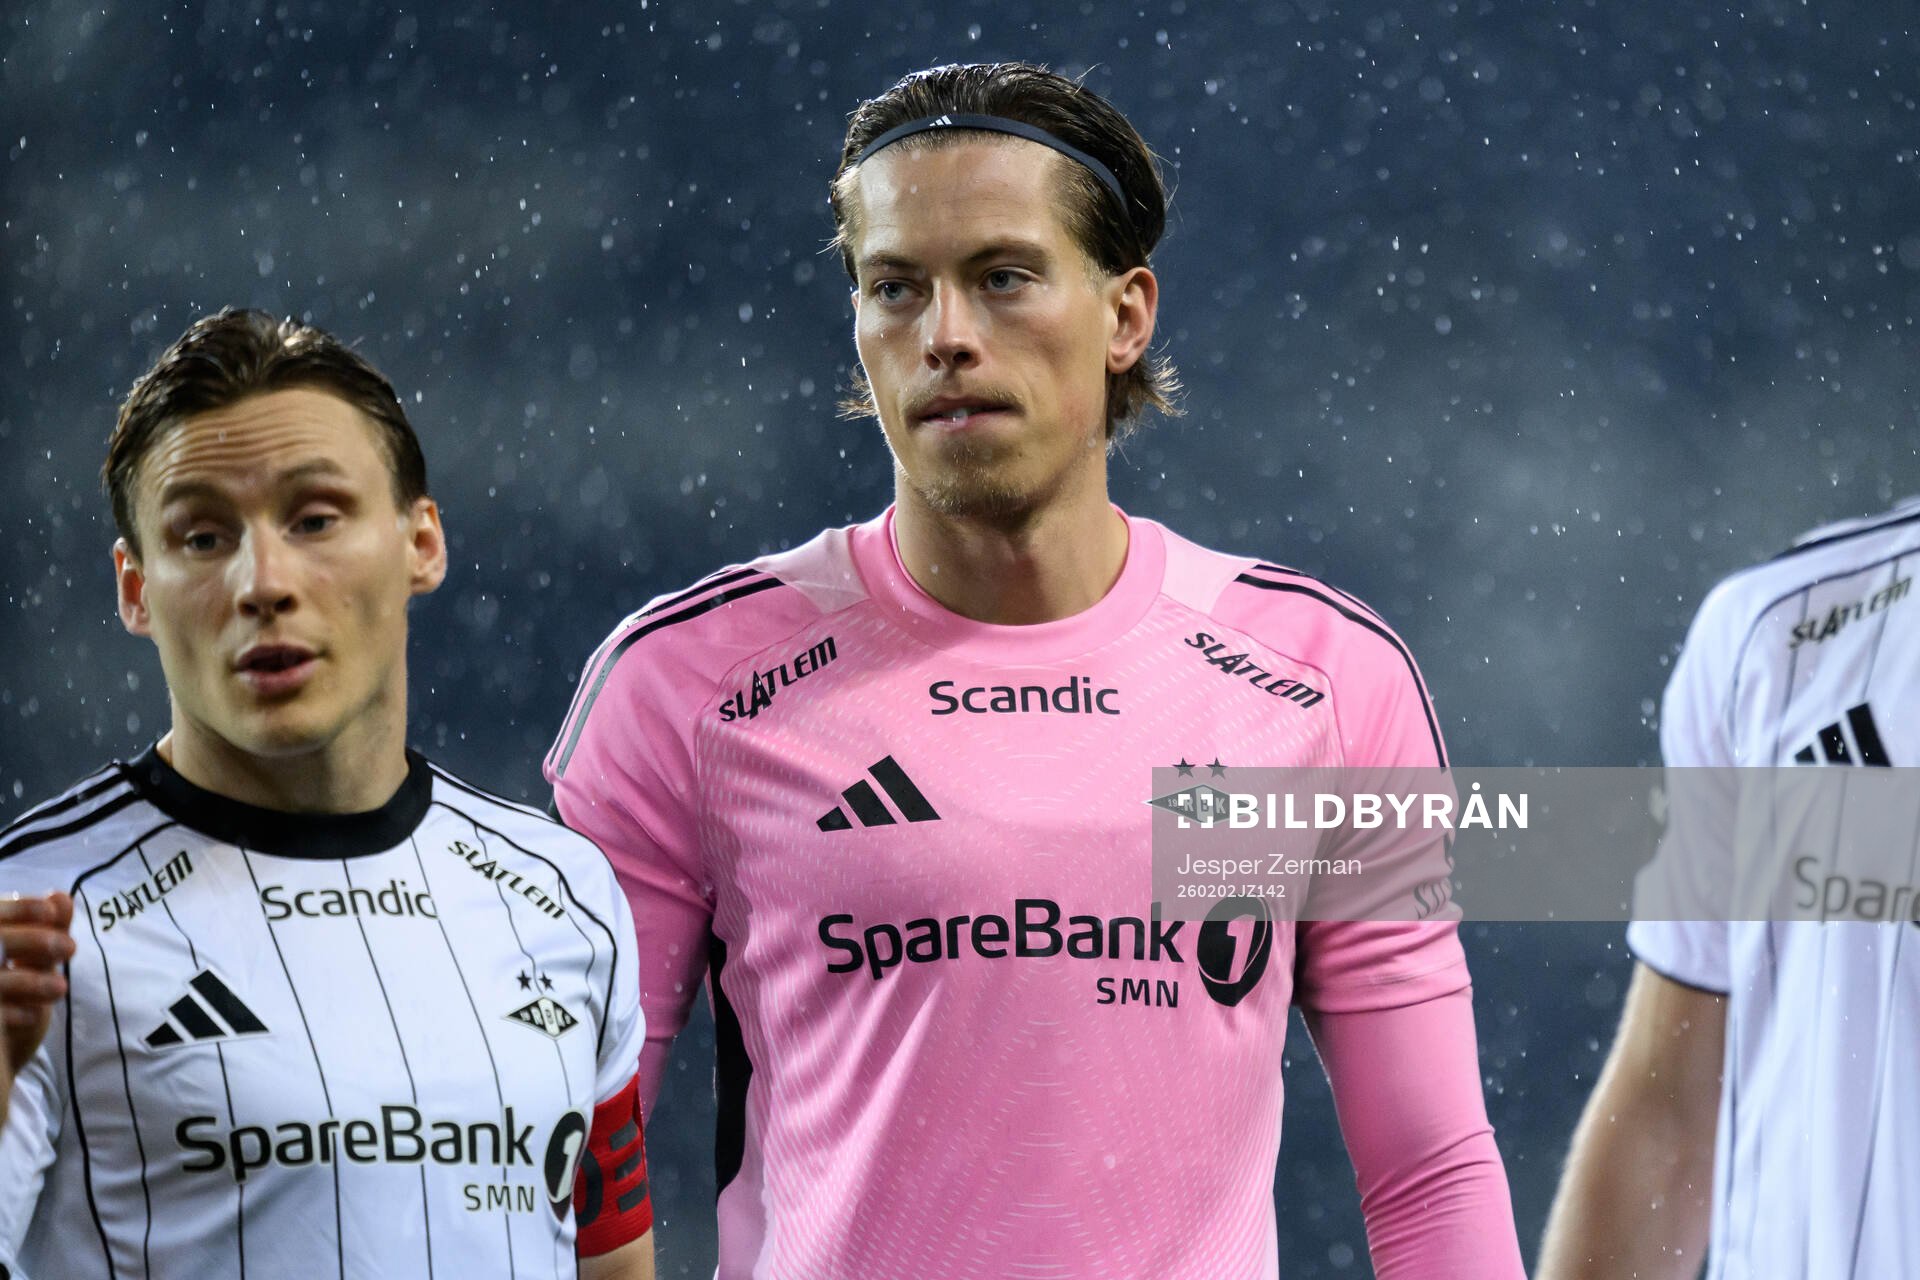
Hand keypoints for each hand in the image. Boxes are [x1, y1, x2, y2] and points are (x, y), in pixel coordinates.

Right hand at [0, 891, 76, 1069]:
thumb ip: (48, 933)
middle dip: (31, 939)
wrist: (0, 1069)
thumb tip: (61, 896)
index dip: (17, 910)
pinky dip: (11, 1011)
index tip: (52, 911)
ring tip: (61, 989)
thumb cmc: (15, 1011)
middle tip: (70, 948)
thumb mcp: (36, 970)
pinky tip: (33, 1016)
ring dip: (28, 979)